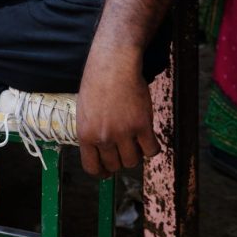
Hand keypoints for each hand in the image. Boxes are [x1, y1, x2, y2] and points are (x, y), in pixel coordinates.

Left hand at [75, 51, 159, 176]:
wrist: (114, 64)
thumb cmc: (97, 82)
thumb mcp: (84, 110)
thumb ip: (91, 132)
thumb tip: (99, 151)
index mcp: (85, 134)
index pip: (92, 168)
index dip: (102, 172)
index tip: (108, 171)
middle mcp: (103, 137)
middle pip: (115, 165)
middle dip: (120, 160)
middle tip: (124, 148)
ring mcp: (123, 132)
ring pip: (133, 161)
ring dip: (135, 154)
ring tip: (136, 140)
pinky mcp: (142, 125)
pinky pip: (151, 150)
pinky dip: (152, 148)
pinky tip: (150, 138)